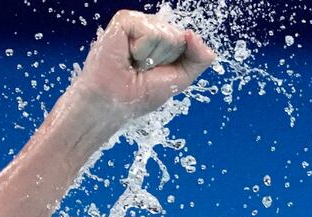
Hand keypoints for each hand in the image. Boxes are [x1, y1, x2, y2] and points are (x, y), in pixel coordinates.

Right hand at [69, 10, 214, 119]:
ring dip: (151, 58)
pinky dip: (141, 51)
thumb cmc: (139, 93)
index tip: (157, 72)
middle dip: (164, 60)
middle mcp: (152, 27)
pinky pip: (150, 33)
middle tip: (142, 70)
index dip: (176, 62)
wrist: (112, 103)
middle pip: (180, 38)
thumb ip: (199, 58)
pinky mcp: (124, 20)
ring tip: (134, 64)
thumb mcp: (180, 78)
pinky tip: (127, 56)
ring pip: (167, 35)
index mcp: (165, 39)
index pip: (188, 42)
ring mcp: (139, 22)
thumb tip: (192, 34)